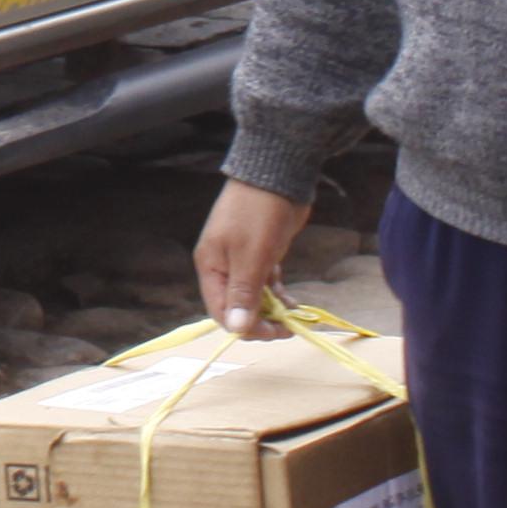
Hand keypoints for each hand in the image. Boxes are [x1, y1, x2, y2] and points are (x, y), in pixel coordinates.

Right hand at [195, 181, 311, 338]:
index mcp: (211, 267)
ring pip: (254, 297)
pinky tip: (293, 303)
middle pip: (237, 307)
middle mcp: (223, 266)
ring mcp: (242, 260)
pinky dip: (278, 296)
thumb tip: (236, 329)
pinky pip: (265, 284)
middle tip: (289, 327)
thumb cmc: (259, 215)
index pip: (221, 311)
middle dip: (261, 321)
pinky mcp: (260, 254)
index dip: (245, 327)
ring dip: (272, 311)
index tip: (274, 332)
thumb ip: (243, 293)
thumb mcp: (251, 257)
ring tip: (295, 316)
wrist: (277, 175)